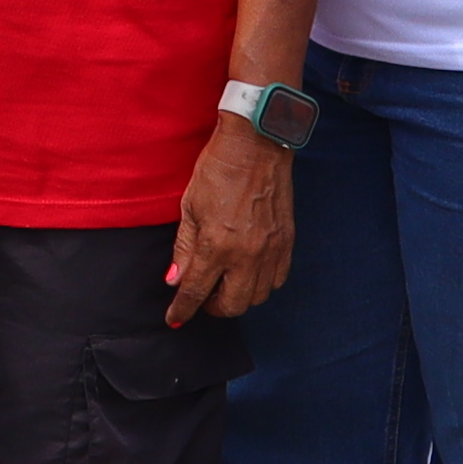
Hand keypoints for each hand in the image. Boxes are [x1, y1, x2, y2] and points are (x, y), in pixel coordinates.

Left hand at [169, 117, 294, 325]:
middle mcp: (247, 254)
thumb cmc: (218, 170)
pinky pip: (277, 280)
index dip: (182, 310)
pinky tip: (248, 271)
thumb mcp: (189, 207)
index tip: (175, 318)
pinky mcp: (287, 242)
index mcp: (216, 245)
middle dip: (213, 308)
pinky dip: (261, 284)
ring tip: (225, 282)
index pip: (196, 292)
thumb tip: (175, 282)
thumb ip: (183, 249)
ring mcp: (271, 250)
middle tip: (202, 297)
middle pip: (232, 305)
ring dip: (238, 297)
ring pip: (257, 297)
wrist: (257, 145)